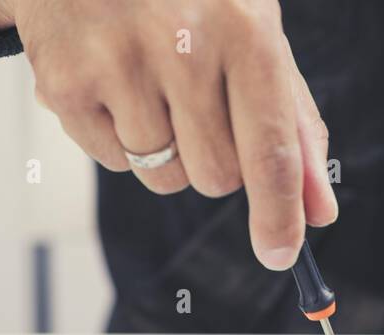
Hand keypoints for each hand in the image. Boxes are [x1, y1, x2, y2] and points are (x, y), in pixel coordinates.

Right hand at [0, 0, 336, 268]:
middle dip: (215, 162)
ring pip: (163, 176)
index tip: (280, 255)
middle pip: (214, 177)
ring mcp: (117, 63)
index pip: (270, 150)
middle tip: (199, 105)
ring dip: (166, 152)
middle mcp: (181, 44)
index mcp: (244, 29)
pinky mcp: (65, 83)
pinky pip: (113, 162)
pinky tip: (114, 80)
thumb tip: (318, 211)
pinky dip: (120, 137)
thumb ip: (292, 125)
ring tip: (152, 84)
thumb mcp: (253, 35)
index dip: (279, 214)